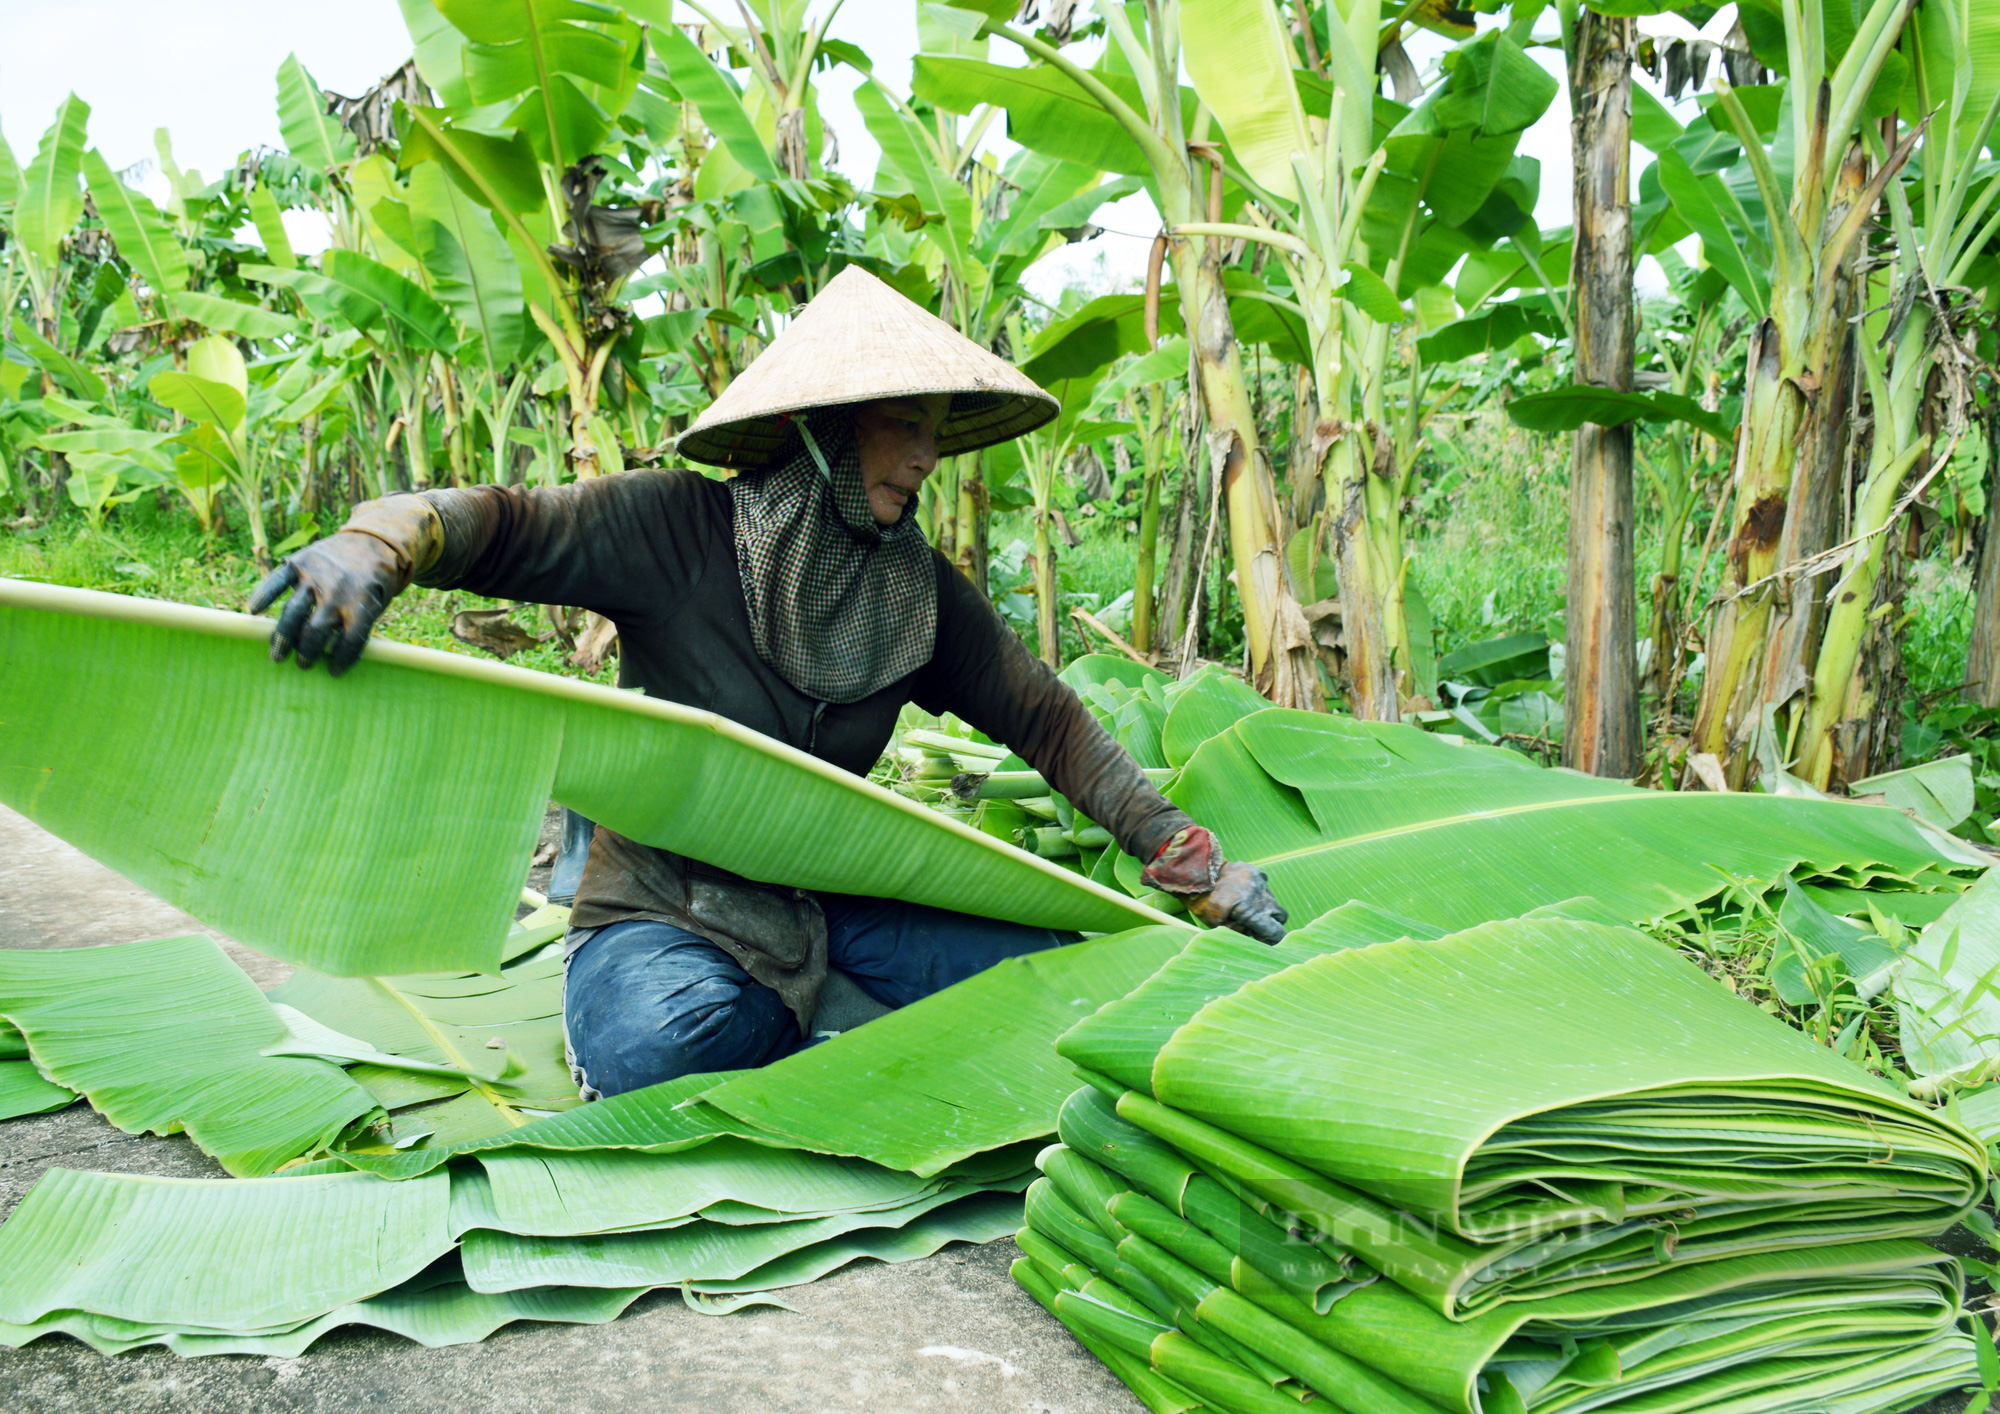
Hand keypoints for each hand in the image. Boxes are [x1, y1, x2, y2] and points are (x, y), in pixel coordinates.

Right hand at [245, 532, 405, 674]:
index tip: (332, 672)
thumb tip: (333, 658)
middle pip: (315, 630)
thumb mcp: (378, 605)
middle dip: (307, 652)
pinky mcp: (300, 562)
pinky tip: (253, 611)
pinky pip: (277, 581)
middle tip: (303, 664)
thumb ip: (359, 627)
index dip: (341, 660)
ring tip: (278, 655)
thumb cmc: (375, 583)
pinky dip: (264, 595)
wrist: (373, 541)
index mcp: (362, 603)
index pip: (349, 640)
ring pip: (293, 612)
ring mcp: (316, 575)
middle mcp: (337, 590)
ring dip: (283, 637)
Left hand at [1189, 861, 1287, 944]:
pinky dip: (1257, 890)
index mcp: (1254, 913)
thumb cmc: (1205, 903)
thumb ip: (1239, 931)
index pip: (1276, 931)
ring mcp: (1260, 882)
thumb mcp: (1218, 925)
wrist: (1199, 874)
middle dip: (1272, 922)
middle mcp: (1262, 898)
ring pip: (1272, 899)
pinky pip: (1263, 884)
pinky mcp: (1255, 872)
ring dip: (1263, 905)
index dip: (1272, 939)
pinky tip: (1243, 892)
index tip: (1262, 939)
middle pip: (1281, 916)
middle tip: (1257, 924)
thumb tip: (1251, 932)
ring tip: (1245, 905)